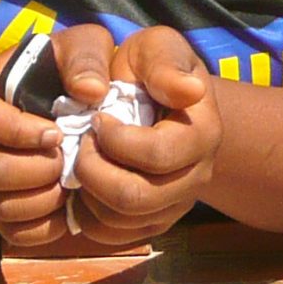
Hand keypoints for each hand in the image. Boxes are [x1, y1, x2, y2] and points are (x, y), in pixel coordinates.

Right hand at [0, 27, 113, 247]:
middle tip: (68, 159)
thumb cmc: (76, 71)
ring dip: (44, 200)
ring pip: (1, 206)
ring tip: (71, 182)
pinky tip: (69, 206)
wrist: (79, 104)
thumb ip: (85, 57)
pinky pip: (16, 234)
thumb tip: (90, 91)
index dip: (14, 131)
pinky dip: (46, 228)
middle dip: (36, 170)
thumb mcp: (83, 46)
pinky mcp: (11, 208)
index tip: (55, 133)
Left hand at [64, 26, 221, 246]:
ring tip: (80, 160)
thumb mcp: (158, 48)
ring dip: (86, 192)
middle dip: (93, 171)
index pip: (156, 155)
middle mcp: (195, 177)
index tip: (97, 118)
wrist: (158, 101)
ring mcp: (173, 205)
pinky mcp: (150, 223)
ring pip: (118, 221)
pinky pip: (110, 235)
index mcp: (202, 134)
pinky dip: (85, 213)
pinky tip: (82, 183)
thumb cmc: (153, 70)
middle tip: (80, 144)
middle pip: (134, 198)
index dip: (114, 139)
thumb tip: (187, 90)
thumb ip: (166, 64)